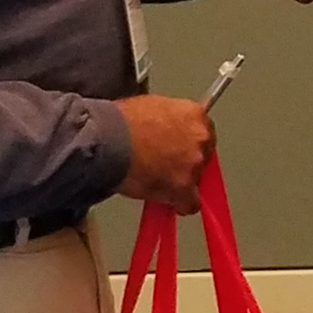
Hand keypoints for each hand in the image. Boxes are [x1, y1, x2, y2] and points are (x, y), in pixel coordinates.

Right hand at [113, 95, 213, 213]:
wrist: (108, 139)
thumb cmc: (120, 121)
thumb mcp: (150, 107)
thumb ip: (167, 120)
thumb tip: (163, 131)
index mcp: (193, 114)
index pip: (204, 133)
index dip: (189, 145)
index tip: (180, 151)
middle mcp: (200, 137)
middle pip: (203, 156)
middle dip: (187, 163)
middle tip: (166, 167)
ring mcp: (194, 163)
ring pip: (196, 180)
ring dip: (181, 183)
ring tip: (157, 182)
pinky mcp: (184, 187)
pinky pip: (190, 203)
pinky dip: (179, 205)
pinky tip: (166, 202)